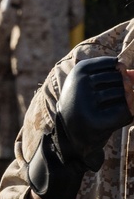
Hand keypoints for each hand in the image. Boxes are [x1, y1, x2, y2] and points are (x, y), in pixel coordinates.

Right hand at [28, 56, 133, 198]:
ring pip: (126, 95)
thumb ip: (120, 75)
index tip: (97, 86)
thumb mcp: (98, 83)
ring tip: (103, 111)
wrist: (71, 134)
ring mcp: (87, 102)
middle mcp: (80, 84)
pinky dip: (125, 116)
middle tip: (99, 102)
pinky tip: (111, 121)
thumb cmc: (88, 103)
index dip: (114, 75)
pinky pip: (127, 111)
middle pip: (121, 79)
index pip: (115, 63)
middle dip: (119, 91)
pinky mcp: (97, 121)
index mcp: (79, 70)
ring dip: (121, 104)